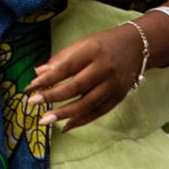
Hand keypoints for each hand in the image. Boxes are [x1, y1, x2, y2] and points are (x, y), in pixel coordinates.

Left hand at [26, 23, 144, 131]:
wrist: (138, 46)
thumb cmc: (103, 43)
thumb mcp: (82, 43)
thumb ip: (60, 58)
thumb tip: (37, 73)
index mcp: (93, 50)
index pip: (67, 67)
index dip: (48, 79)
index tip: (30, 87)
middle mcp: (105, 68)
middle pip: (76, 87)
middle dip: (52, 97)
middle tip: (33, 104)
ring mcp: (114, 84)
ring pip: (87, 104)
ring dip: (64, 114)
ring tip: (45, 120)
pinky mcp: (119, 97)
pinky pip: (98, 112)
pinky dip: (82, 120)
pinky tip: (66, 125)